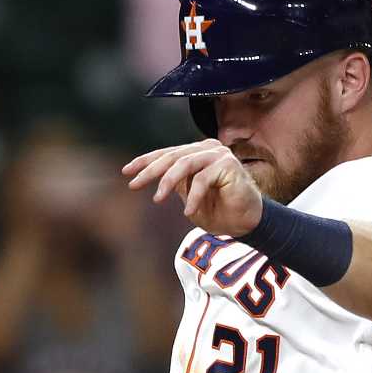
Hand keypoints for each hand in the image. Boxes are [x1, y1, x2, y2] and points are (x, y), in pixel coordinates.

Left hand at [122, 140, 262, 234]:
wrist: (246, 223)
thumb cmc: (218, 211)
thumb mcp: (187, 195)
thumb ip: (174, 183)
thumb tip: (148, 176)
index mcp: (196, 153)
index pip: (167, 153)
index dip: (145, 161)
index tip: (126, 171)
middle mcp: (207, 149)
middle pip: (172, 156)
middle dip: (150, 171)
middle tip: (134, 184)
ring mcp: (218, 154)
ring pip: (184, 164)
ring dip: (167, 182)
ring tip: (157, 199)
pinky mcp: (228, 165)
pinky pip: (202, 180)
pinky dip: (193, 197)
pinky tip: (188, 212)